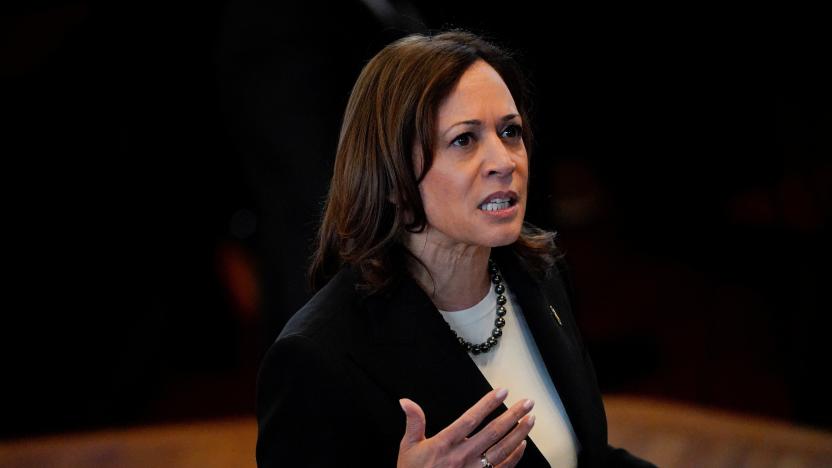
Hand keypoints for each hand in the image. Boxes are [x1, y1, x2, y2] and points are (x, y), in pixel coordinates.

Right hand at [397, 388, 534, 467]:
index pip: (471, 419)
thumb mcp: (408, 447)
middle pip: (493, 432)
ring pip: (502, 449)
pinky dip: (514, 456)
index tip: (502, 392)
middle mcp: (462, 456)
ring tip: (530, 419)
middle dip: (512, 415)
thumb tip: (406, 402)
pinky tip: (522, 445)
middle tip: (527, 403)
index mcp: (445, 444)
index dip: (488, 404)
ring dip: (518, 433)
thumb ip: (413, 422)